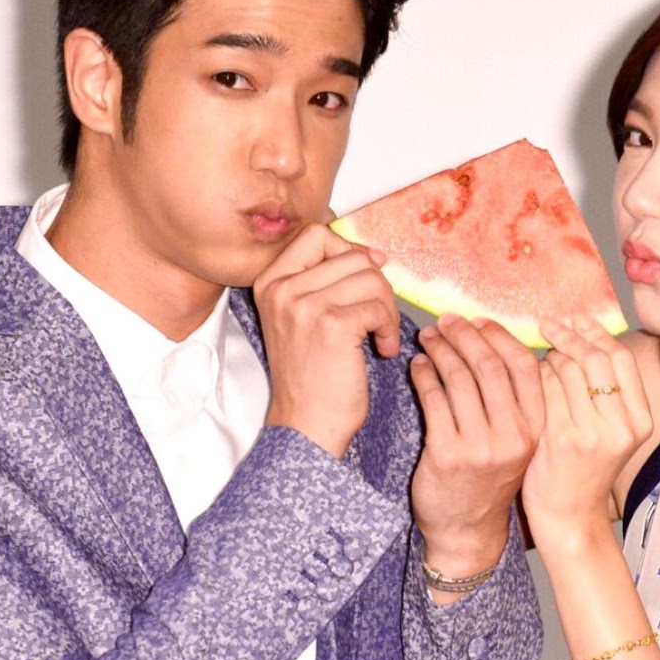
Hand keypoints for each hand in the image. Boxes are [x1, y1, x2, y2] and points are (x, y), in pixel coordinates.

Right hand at [253, 224, 400, 458]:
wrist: (306, 425)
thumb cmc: (311, 377)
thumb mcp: (303, 318)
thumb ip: (325, 282)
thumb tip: (373, 254)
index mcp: (270, 282)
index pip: (316, 234)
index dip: (350, 250)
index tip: (367, 276)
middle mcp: (281, 289)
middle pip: (351, 255)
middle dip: (377, 286)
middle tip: (377, 317)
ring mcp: (304, 305)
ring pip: (371, 279)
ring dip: (387, 310)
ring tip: (380, 337)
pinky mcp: (332, 324)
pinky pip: (379, 307)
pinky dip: (390, 329)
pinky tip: (382, 350)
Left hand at [408, 315, 543, 592]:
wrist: (466, 530)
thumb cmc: (488, 479)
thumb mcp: (514, 442)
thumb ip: (511, 402)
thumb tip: (489, 344)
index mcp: (535, 427)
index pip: (523, 366)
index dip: (498, 336)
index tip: (477, 321)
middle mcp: (513, 435)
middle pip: (489, 366)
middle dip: (464, 336)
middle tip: (446, 322)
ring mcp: (481, 446)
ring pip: (460, 379)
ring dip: (441, 350)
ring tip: (428, 338)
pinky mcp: (448, 453)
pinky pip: (434, 399)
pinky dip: (424, 375)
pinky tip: (418, 365)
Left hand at [522, 317, 651, 549]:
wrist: (569, 515)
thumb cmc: (584, 469)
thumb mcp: (610, 431)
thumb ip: (606, 391)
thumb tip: (586, 332)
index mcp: (640, 419)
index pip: (620, 358)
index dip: (596, 333)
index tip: (576, 318)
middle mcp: (621, 425)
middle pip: (595, 357)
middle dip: (570, 335)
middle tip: (549, 325)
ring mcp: (592, 433)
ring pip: (569, 368)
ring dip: (550, 352)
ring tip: (539, 351)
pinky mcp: (561, 438)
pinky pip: (546, 388)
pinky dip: (535, 374)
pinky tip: (528, 374)